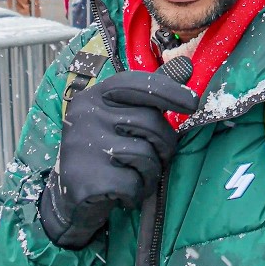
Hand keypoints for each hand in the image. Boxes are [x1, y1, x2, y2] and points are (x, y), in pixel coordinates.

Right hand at [38, 70, 198, 248]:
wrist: (72, 199)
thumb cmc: (105, 153)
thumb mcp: (122, 117)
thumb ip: (151, 93)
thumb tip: (186, 65)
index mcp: (93, 96)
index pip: (135, 83)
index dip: (168, 90)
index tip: (192, 103)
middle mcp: (84, 115)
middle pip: (149, 121)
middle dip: (164, 145)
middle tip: (156, 159)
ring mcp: (82, 146)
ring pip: (145, 154)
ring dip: (150, 173)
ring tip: (135, 177)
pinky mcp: (86, 178)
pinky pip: (132, 183)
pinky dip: (135, 193)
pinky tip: (122, 194)